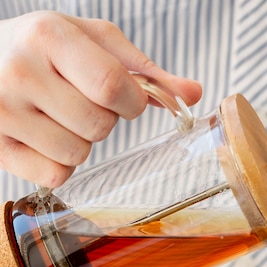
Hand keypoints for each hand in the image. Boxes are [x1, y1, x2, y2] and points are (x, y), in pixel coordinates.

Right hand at [0, 11, 201, 187]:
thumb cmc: (43, 50)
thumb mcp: (90, 42)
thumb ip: (144, 70)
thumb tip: (194, 93)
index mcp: (49, 35)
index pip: (113, 86)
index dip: (131, 102)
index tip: (123, 97)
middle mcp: (20, 70)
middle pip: (99, 126)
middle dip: (103, 120)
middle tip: (78, 100)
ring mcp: (2, 111)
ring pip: (78, 154)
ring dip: (80, 142)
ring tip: (56, 116)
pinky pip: (55, 176)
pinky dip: (58, 164)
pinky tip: (41, 138)